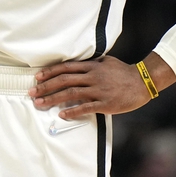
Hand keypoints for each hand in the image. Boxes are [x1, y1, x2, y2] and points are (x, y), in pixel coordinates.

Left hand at [29, 54, 169, 118]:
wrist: (143, 82)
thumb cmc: (124, 72)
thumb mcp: (107, 61)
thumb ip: (92, 63)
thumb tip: (78, 63)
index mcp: (92, 67)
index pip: (66, 68)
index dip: (50, 73)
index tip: (38, 78)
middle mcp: (93, 77)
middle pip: (64, 81)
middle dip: (46, 87)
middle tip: (32, 93)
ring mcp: (98, 90)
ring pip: (71, 94)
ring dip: (53, 99)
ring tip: (40, 104)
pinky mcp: (105, 103)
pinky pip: (85, 108)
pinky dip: (72, 111)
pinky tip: (61, 115)